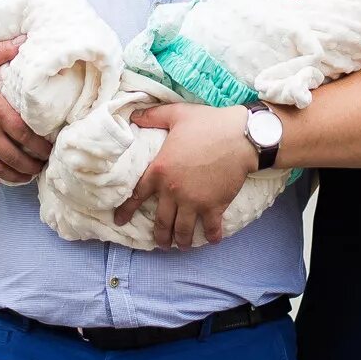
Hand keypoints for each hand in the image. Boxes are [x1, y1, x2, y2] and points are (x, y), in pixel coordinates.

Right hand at [0, 36, 52, 184]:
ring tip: (26, 177)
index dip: (41, 146)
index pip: (26, 134)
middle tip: (43, 167)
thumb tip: (25, 39)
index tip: (50, 150)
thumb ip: (3, 51)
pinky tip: (0, 179)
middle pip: (16, 156)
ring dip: (15, 176)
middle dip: (32, 166)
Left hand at [113, 104, 256, 248]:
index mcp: (160, 169)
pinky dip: (210, 236)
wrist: (241, 136)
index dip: (126, 210)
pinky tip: (211, 239)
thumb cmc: (208, 123)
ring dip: (180, 241)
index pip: (137, 194)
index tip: (119, 221)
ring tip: (181, 246)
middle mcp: (173, 190)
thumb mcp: (176, 114)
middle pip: (161, 221)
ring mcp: (194, 201)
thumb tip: (134, 115)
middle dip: (159, 236)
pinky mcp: (214, 206)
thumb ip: (153, 116)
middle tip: (160, 243)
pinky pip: (210, 228)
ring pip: (182, 230)